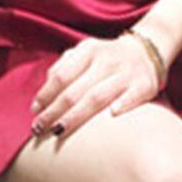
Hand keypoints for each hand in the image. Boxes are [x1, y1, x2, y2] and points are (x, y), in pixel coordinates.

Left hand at [29, 33, 163, 138]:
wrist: (147, 51)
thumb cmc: (106, 58)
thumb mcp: (85, 53)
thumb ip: (64, 66)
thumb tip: (44, 90)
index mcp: (88, 50)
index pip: (61, 75)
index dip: (45, 94)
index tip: (34, 110)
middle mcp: (106, 60)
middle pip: (75, 90)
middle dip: (54, 111)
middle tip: (39, 128)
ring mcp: (126, 73)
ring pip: (97, 96)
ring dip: (76, 116)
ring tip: (58, 130)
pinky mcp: (145, 84)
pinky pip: (133, 96)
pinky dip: (123, 105)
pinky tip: (111, 117)